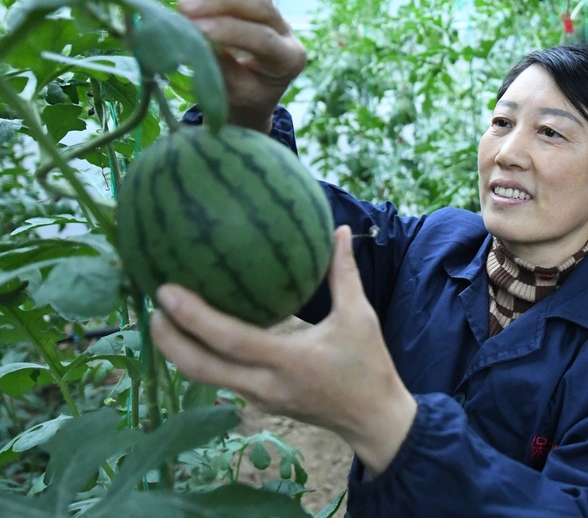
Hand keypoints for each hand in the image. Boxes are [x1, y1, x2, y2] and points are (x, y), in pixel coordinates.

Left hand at [150, 226, 417, 476]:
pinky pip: (222, 378)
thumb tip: (336, 231)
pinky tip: (201, 334)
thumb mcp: (360, 316)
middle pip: (200, 369)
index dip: (194, 318)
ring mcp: (259, 397)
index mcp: (288, 361)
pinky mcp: (260, 402)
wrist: (373, 420)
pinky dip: (204, 356)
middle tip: (151, 307)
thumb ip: (344, 274)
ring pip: (206, 378)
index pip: (230, 341)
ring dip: (180, 351)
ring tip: (163, 320)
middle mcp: (265, 384)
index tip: (166, 291)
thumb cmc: (368, 365)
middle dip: (169, 341)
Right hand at [177, 0, 306, 132]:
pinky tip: (197, 4)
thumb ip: (219, 69)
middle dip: (220, 1)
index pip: (264, 38)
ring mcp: (272, 10)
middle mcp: (286, 31)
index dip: (230, 30)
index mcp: (289, 59)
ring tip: (188, 9)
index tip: (197, 30)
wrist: (250, 96)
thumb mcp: (232, 96)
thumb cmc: (241, 100)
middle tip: (182, 10)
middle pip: (261, 1)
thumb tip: (197, 38)